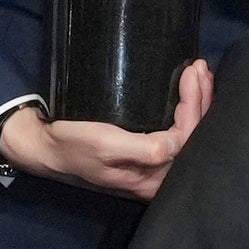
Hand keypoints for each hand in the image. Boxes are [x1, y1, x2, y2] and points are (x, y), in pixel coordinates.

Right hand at [0, 58, 214, 201]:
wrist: (47, 146)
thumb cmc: (73, 145)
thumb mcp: (105, 146)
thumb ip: (146, 149)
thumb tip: (178, 140)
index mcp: (151, 180)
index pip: (185, 141)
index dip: (193, 107)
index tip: (191, 73)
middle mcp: (158, 177)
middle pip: (192, 137)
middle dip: (201, 100)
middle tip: (200, 67)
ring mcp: (154, 165)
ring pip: (188, 133)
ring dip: (197, 102)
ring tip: (200, 73)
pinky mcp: (149, 152)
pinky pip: (176, 131)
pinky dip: (186, 108)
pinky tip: (190, 90)